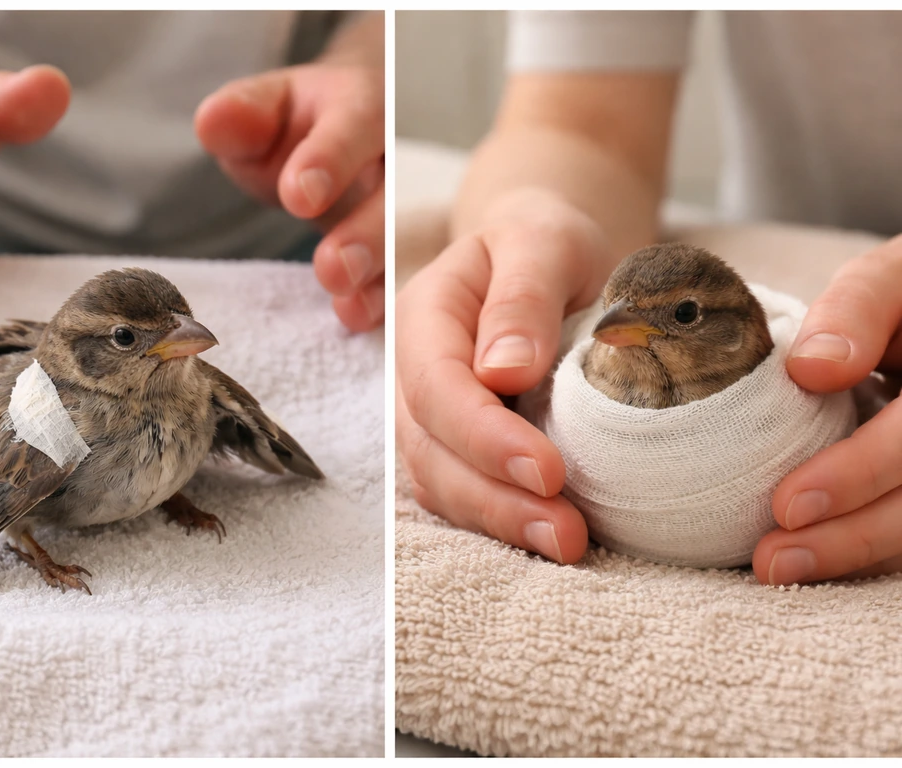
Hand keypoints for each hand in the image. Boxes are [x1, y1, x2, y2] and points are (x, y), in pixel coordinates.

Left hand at [195, 60, 383, 331]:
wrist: (336, 135)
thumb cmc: (296, 125)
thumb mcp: (265, 108)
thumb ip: (244, 113)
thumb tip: (213, 120)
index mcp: (360, 106)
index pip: (354, 126)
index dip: (330, 161)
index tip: (298, 197)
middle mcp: (391, 159)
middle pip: (391, 194)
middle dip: (366, 234)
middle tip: (332, 268)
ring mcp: (400, 207)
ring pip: (401, 241)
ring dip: (375, 277)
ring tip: (347, 305)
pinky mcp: (396, 249)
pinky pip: (395, 277)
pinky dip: (378, 301)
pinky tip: (355, 318)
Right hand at [396, 188, 612, 563]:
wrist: (544, 259)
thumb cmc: (548, 244)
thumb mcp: (546, 242)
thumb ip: (523, 297)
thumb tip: (505, 372)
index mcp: (426, 316)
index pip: (436, 387)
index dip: (484, 437)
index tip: (548, 472)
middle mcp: (415, 372)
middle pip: (430, 449)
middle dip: (494, 499)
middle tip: (565, 534)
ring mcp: (431, 415)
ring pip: (441, 483)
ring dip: (498, 522)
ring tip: (566, 545)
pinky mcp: (458, 445)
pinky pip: (463, 493)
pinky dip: (500, 521)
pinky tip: (548, 534)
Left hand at [757, 235, 901, 584]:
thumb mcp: (890, 280)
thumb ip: (856, 309)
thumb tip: (811, 369)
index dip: (860, 473)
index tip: (787, 503)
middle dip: (851, 533)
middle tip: (772, 557)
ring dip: (851, 553)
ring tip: (777, 568)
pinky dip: (859, 548)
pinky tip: (809, 561)